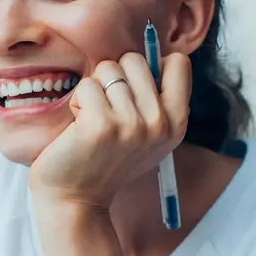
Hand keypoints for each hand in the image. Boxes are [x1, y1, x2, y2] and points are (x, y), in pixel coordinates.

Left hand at [29, 52, 190, 209]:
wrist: (76, 202)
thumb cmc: (106, 162)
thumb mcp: (147, 136)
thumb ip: (155, 101)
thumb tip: (153, 54)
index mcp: (177, 123)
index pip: (179, 63)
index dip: (151, 66)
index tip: (134, 86)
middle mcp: (160, 123)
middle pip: (136, 59)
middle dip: (114, 76)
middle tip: (107, 108)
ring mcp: (132, 124)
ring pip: (108, 69)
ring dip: (93, 91)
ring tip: (92, 120)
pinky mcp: (102, 124)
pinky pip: (88, 85)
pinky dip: (78, 101)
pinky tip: (79, 126)